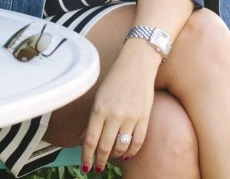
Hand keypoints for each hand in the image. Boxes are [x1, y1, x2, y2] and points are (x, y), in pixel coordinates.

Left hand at [81, 42, 158, 170]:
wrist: (138, 63)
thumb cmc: (115, 77)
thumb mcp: (99, 96)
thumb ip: (93, 119)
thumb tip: (84, 139)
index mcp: (99, 109)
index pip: (90, 141)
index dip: (87, 157)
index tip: (86, 166)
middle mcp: (114, 115)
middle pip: (105, 147)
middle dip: (100, 161)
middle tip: (97, 167)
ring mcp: (131, 117)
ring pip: (121, 147)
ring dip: (115, 156)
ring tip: (112, 157)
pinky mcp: (145, 117)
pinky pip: (138, 142)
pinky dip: (131, 151)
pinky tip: (127, 154)